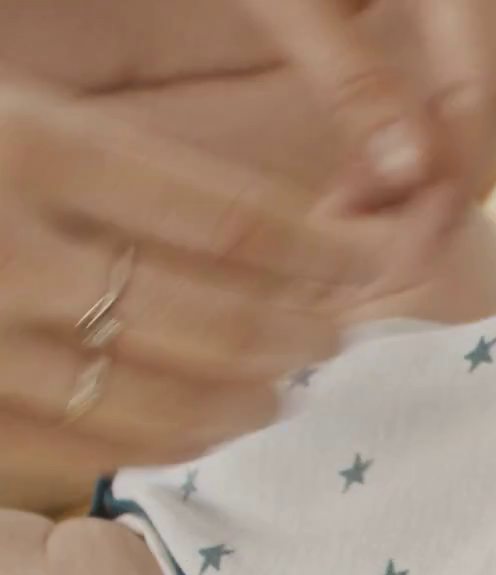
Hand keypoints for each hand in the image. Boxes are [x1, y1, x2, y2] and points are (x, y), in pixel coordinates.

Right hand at [0, 77, 379, 496]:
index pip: (223, 216)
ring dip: (246, 394)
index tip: (371, 264)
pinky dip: (164, 441)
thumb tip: (272, 239)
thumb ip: (108, 168)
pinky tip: (210, 431)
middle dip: (297, 330)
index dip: (320, 250)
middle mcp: (1, 248)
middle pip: (206, 312)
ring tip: (289, 387)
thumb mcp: (10, 123)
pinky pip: (81, 443)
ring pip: (154, 389)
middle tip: (339, 335)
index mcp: (22, 146)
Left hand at [232, 0, 495, 216]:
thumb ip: (355, 84)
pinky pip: (480, 58)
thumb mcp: (291, 1)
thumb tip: (413, 184)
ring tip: (390, 202)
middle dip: (460, 173)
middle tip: (398, 237)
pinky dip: (447, 115)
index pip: (484, 93)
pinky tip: (398, 150)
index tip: (411, 244)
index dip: (454, 177)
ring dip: (457, 151)